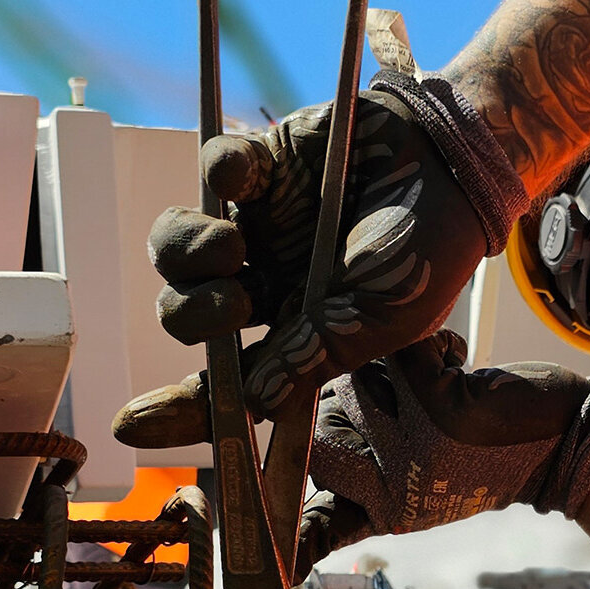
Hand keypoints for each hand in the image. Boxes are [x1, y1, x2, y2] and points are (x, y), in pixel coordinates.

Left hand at [122, 71, 524, 445]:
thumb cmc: (430, 251)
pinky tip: (246, 175)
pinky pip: (213, 170)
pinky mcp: (261, 166)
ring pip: (178, 248)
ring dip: (187, 252)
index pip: (228, 380)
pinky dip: (218, 172)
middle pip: (187, 313)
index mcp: (299, 333)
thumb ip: (317, 356)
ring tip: (229, 243)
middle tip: (234, 303)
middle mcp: (269, 283)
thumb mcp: (382, 321)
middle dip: (193, 316)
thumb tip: (253, 403)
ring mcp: (259, 225)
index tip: (134, 424)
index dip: (179, 405)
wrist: (454, 165)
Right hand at [293, 329, 589, 560]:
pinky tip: (461, 368)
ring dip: (397, 369)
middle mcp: (394, 485)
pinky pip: (403, 349)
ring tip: (439, 387)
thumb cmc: (490, 462)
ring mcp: (415, 445)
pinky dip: (436, 346)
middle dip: (351, 399)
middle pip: (323, 424)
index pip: (318, 513)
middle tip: (400, 399)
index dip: (291, 523)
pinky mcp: (439, 403)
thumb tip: (299, 511)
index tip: (269, 543)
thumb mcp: (422, 497)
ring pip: (358, 379)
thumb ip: (361, 499)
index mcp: (385, 511)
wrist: (564, 447)